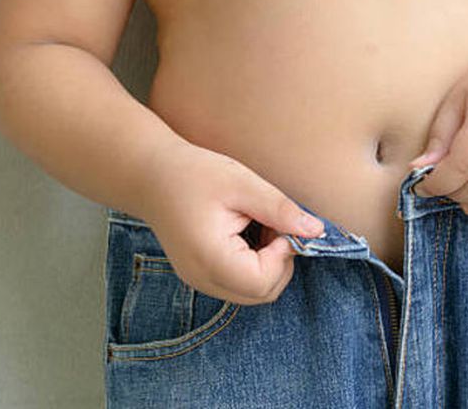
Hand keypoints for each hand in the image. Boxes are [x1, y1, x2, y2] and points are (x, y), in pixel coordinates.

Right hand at [139, 141, 325, 304]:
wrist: (150, 175)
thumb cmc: (195, 174)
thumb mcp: (243, 184)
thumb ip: (281, 211)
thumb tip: (316, 231)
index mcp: (210, 258)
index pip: (264, 282)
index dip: (282, 256)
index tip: (279, 226)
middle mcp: (202, 279)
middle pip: (262, 293)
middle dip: (279, 262)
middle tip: (273, 225)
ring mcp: (199, 281)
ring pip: (253, 291)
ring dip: (268, 263)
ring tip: (257, 225)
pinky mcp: (201, 275)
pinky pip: (239, 283)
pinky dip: (253, 263)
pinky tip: (246, 233)